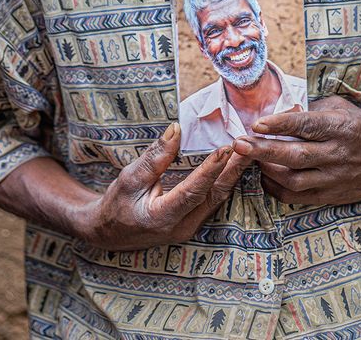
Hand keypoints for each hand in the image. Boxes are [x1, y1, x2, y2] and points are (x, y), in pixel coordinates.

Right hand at [78, 122, 249, 249]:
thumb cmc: (117, 204)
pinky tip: (234, 165)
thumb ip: (154, 157)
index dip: (210, 170)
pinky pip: (213, 200)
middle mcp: (181, 227)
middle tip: (250, 145)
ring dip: (233, 174)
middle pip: (214, 196)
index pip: (192, 191)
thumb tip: (176, 129)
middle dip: (233, 170)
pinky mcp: (193, 222)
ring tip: (249, 150)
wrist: (110, 232)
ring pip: (217, 199)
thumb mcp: (129, 178)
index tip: (225, 149)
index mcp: (162, 217)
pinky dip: (225, 181)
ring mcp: (189, 227)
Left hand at [232, 95, 360, 205]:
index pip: (307, 126)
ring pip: (293, 179)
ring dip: (266, 170)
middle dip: (263, 151)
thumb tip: (282, 109)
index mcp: (340, 127)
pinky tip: (264, 177)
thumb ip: (313, 108)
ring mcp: (334, 178)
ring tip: (248, 157)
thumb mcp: (342, 107)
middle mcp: (337, 154)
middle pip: (295, 156)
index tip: (257, 122)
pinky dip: (277, 189)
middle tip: (238, 144)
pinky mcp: (331, 195)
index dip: (281, 125)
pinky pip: (298, 197)